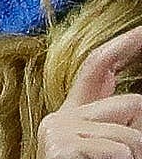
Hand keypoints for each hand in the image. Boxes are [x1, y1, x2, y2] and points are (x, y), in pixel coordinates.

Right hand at [41, 23, 141, 158]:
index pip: (97, 66)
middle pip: (132, 103)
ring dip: (133, 155)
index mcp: (72, 115)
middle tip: (126, 155)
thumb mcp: (105, 145)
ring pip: (132, 134)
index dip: (123, 44)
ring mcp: (58, 129)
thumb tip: (136, 101)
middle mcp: (61, 116)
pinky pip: (118, 150)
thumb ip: (116, 121)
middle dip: (141, 132)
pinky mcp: (60, 145)